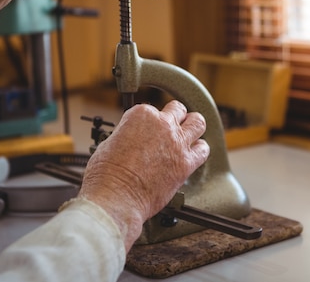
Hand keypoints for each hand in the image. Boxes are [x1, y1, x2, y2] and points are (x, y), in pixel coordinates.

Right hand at [78, 100, 208, 249]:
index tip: (147, 131)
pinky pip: (203, 150)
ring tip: (189, 134)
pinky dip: (200, 150)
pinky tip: (194, 153)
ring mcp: (177, 142)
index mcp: (141, 115)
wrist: (116, 198)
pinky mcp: (186, 163)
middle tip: (172, 126)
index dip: (149, 122)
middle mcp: (162, 124)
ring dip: (193, 127)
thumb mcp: (109, 143)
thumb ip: (126, 135)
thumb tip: (130, 139)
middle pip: (178, 110)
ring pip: (198, 122)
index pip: (151, 110)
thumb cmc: (106, 175)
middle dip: (175, 117)